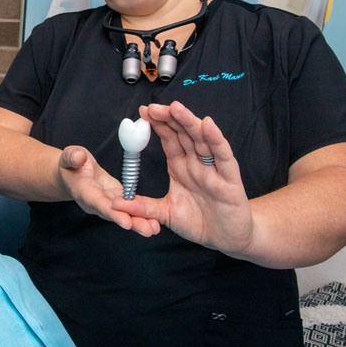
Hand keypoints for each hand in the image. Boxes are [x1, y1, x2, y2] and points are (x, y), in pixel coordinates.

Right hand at [58, 145, 160, 236]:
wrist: (71, 176)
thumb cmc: (70, 164)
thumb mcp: (69, 156)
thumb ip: (72, 157)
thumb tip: (78, 157)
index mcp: (84, 192)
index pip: (98, 203)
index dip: (112, 213)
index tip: (126, 222)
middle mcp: (96, 203)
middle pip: (113, 214)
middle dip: (131, 222)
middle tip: (148, 230)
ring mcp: (106, 203)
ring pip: (122, 214)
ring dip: (138, 222)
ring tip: (154, 229)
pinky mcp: (115, 200)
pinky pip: (127, 209)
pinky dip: (140, 215)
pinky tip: (154, 221)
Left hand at [109, 101, 255, 255]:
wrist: (226, 239)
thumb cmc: (199, 222)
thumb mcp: (165, 214)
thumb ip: (142, 207)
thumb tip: (115, 204)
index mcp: (181, 166)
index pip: (169, 139)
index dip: (158, 124)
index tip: (142, 111)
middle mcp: (197, 163)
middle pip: (183, 133)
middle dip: (169, 118)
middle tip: (153, 107)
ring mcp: (214, 169)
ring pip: (201, 140)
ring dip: (189, 122)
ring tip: (176, 108)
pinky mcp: (230, 180)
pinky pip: (223, 157)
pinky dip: (216, 140)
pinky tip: (207, 124)